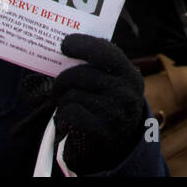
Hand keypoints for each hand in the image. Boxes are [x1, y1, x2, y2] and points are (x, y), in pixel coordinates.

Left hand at [43, 34, 146, 174]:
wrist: (120, 142)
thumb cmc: (109, 103)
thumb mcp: (113, 83)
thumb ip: (97, 66)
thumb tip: (65, 47)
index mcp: (129, 75)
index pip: (105, 53)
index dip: (83, 44)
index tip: (65, 44)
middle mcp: (125, 93)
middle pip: (79, 74)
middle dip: (61, 80)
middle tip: (56, 88)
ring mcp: (114, 113)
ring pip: (71, 95)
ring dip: (62, 101)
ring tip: (68, 106)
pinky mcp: (101, 132)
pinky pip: (68, 113)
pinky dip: (62, 116)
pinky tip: (67, 120)